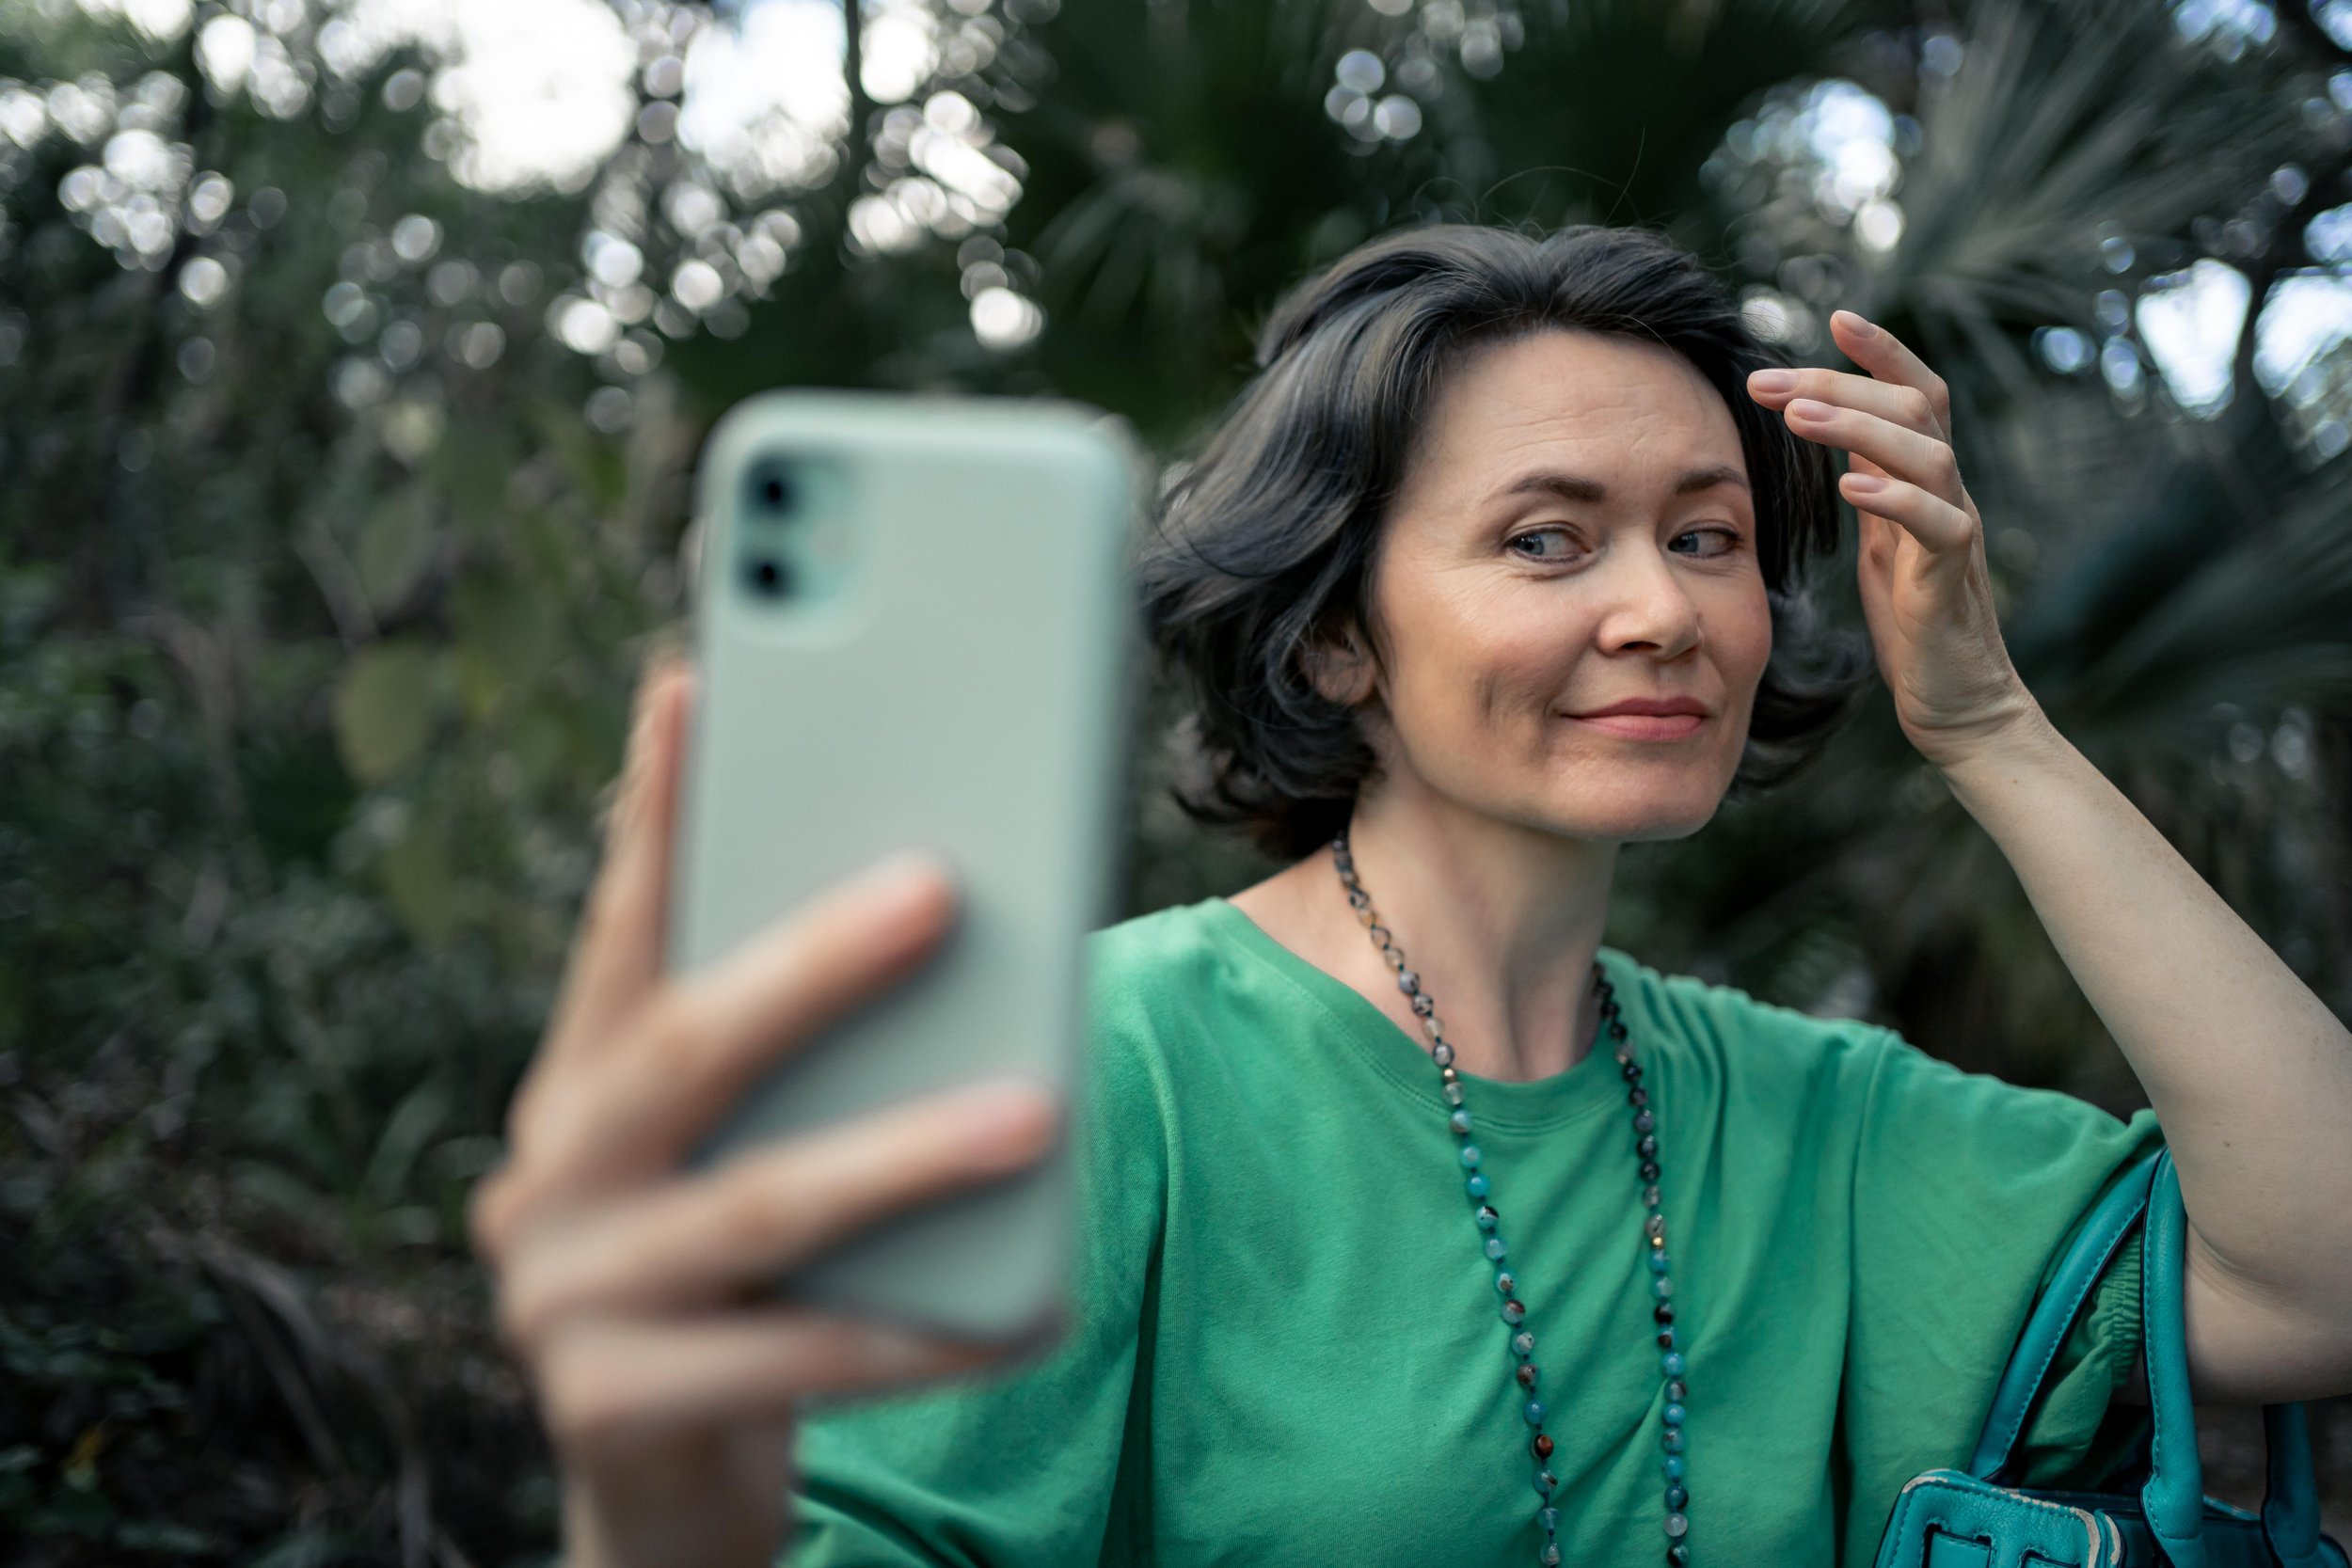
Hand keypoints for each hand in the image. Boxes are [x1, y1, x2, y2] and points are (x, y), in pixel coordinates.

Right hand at [469, 656, 1065, 1567]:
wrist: (668, 1489)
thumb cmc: (742, 1280)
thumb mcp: (749, 1149)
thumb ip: (805, 1054)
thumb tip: (951, 902)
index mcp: (580, 1089)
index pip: (620, 930)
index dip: (655, 809)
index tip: (693, 683)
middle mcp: (548, 1177)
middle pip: (680, 1047)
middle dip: (813, 958)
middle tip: (939, 886)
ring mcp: (564, 1297)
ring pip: (756, 1206)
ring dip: (902, 1152)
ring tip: (1033, 1110)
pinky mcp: (612, 1411)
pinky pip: (800, 1359)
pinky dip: (922, 1329)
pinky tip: (1029, 1303)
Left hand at [1745, 309, 2045, 770]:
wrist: (1957, 700)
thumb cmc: (1913, 620)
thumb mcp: (1881, 539)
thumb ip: (1871, 482)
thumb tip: (1838, 430)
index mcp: (1925, 480)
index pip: (1916, 394)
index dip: (1882, 352)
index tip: (1834, 316)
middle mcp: (1949, 492)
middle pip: (1913, 408)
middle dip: (1839, 382)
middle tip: (1765, 380)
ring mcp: (1958, 531)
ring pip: (1926, 453)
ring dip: (1858, 427)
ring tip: (1796, 416)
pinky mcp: (1952, 579)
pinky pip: (1937, 526)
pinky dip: (1893, 500)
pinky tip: (1848, 487)